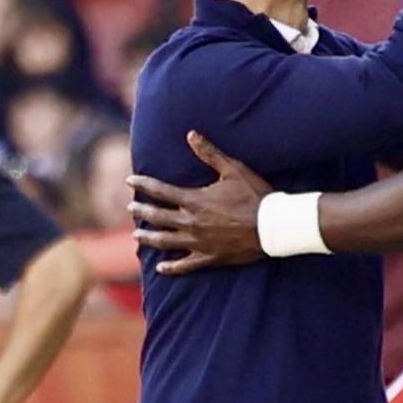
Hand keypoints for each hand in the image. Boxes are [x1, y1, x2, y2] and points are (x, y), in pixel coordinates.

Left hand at [127, 130, 273, 274]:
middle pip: (158, 217)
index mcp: (194, 200)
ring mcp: (199, 242)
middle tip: (130, 208)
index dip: (143, 184)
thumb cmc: (254, 195)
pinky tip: (161, 268)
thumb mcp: (232, 169)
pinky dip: (172, 267)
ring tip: (136, 236)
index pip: (161, 191)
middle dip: (142, 211)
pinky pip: (185, 265)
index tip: (130, 181)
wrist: (272, 226)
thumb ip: (209, 153)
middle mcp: (191, 222)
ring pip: (166, 242)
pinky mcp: (209, 257)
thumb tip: (191, 134)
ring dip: (149, 238)